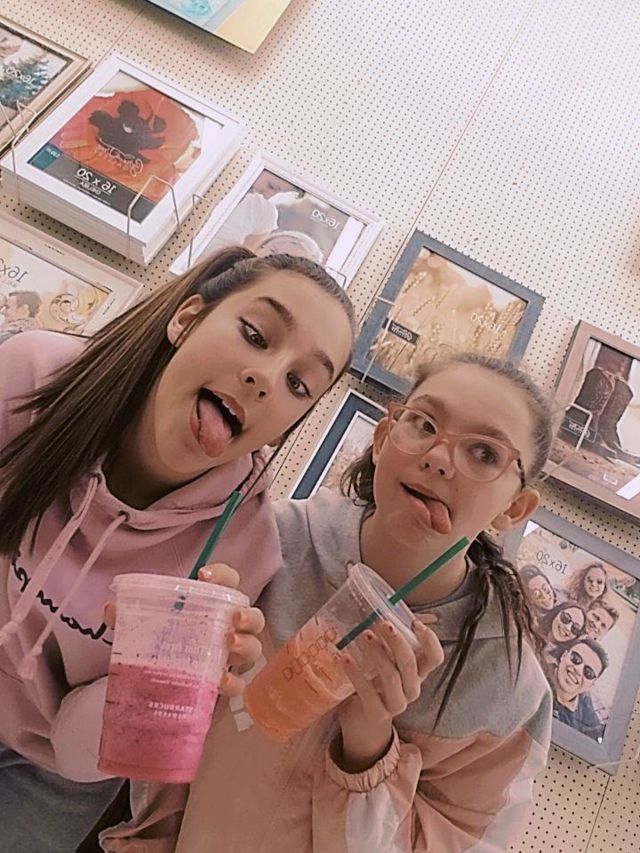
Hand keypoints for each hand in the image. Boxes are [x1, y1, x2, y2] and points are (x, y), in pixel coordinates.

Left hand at [103, 563, 264, 697]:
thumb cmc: (160, 643)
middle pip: (252, 616)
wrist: (155, 684)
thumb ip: (127, 616)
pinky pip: (238, 684)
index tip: (203, 575)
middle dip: (249, 615)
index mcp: (211, 606)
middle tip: (235, 618)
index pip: (228, 582)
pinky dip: (233, 682)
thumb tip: (111, 608)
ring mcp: (229, 657)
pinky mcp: (224, 685)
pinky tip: (220, 681)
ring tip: (231, 645)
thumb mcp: (141, 627)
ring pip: (253, 647)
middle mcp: (228, 628)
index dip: (222, 575)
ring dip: (247, 645)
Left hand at [335, 616, 442, 772]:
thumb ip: (390, 640)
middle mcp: (411, 689)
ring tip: (363, 636)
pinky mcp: (377, 714)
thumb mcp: (387, 661)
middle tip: (381, 623)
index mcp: (417, 673)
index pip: (435, 658)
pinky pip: (368, 693)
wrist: (363, 723)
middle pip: (410, 664)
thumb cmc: (377, 683)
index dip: (430, 641)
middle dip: (397, 641)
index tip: (414, 622)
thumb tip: (386, 604)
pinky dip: (356, 673)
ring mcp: (396, 704)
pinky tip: (345, 658)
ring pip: (391, 677)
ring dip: (377, 654)